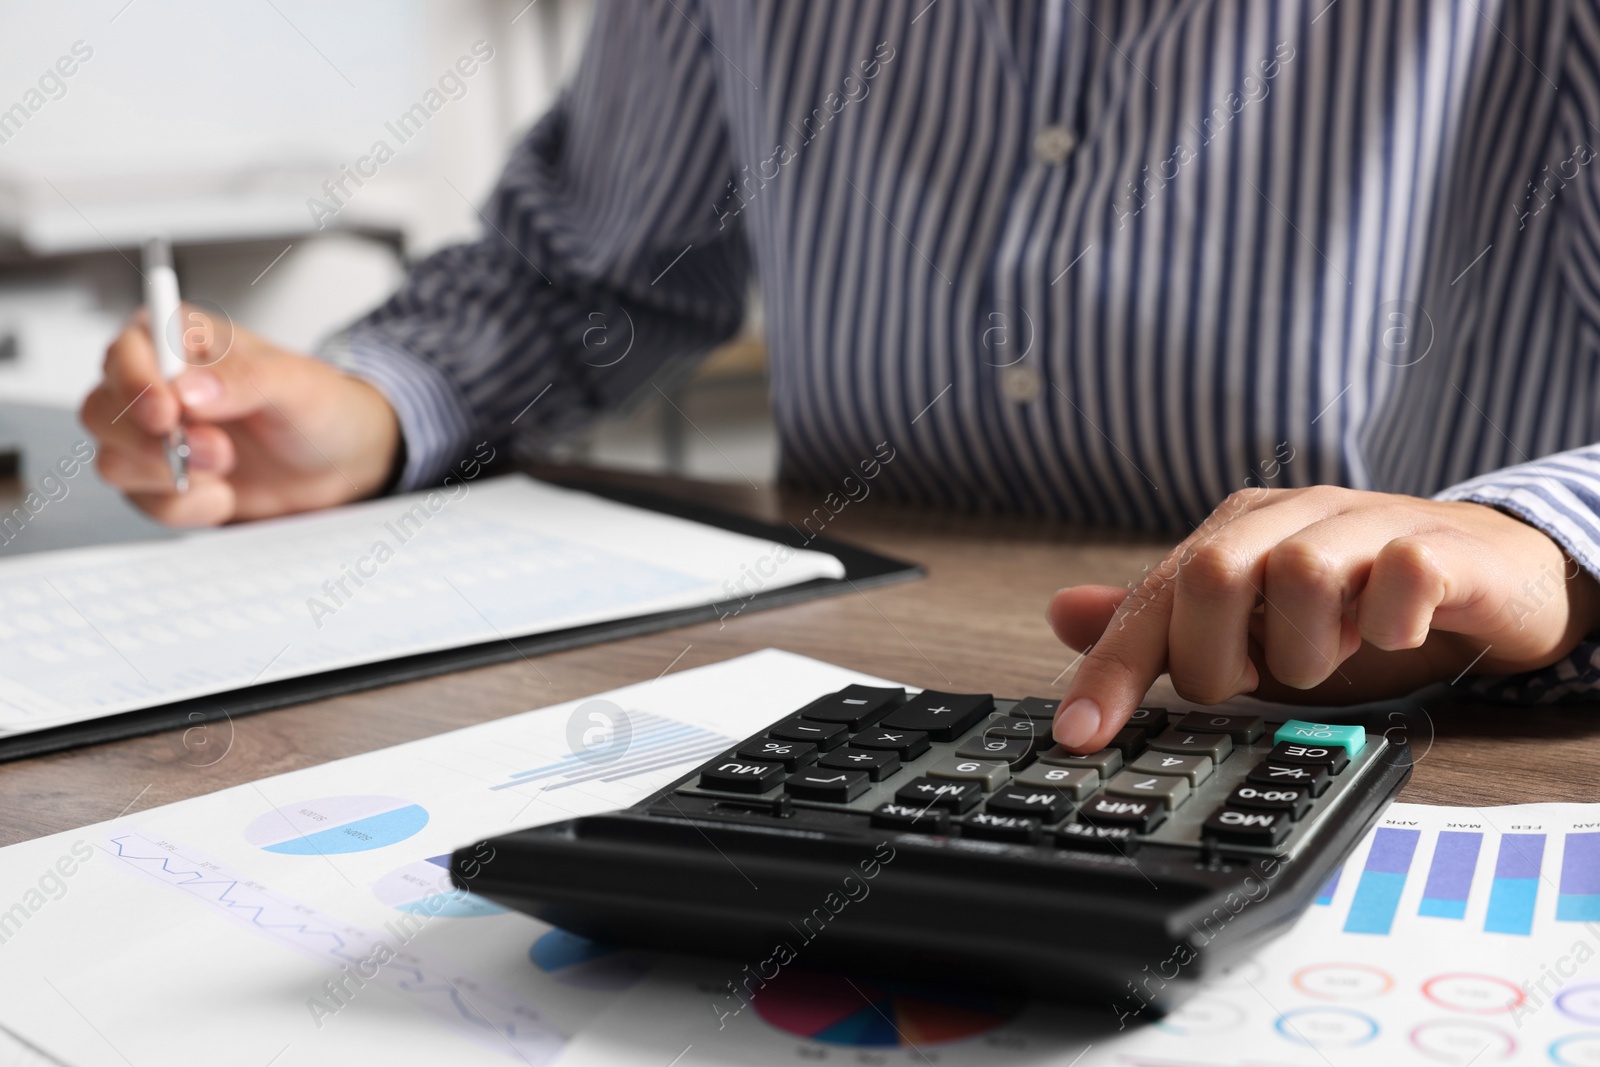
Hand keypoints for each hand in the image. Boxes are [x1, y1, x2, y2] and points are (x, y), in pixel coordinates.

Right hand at [79, 308, 399, 525]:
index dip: (135, 385)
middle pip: (102, 412)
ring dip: (169, 476)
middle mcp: (153, 384)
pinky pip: (144, 502)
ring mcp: (150, 437)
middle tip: (219, 453)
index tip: (168, 414)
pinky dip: (184, 507)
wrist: (341, 462)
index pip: (124, 353)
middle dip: (156, 442)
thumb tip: (188, 390)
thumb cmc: (319, 406)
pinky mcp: (160, 482)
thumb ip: (243, 379)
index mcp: (177, 339)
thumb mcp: (296, 383)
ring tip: (227, 471)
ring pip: (113, 461)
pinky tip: (224, 496)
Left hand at [1046, 486, 1599, 751]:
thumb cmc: (1357, 609)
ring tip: (1335, 657)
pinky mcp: (1439, 544)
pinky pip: (1402, 571)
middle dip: (1221, 661)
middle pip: (1211, 575)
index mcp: (1232, 534)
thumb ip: (1162, 626)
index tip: (1079, 736)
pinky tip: (1392, 636)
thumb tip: (1060, 615)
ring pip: (1302, 575)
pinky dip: (1390, 622)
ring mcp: (1364, 523)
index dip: (1111, 670)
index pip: (1151, 599)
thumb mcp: (1250, 632)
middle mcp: (1289, 517)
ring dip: (1312, 651)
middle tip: (1259, 683)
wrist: (1487, 574)